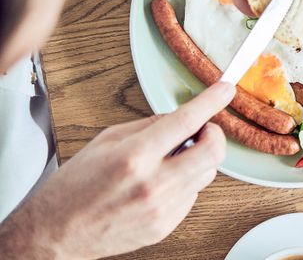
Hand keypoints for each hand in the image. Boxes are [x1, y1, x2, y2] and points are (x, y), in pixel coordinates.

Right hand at [0, 81, 235, 259]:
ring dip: (197, 160)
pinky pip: (192, 195)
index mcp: (134, 156)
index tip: (226, 89)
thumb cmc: (74, 186)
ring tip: (170, 160)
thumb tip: (181, 115)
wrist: (55, 233)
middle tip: (202, 130)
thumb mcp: (105, 141)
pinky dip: (183, 183)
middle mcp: (152, 184)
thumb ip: (148, 126)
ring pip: (207, 173)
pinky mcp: (165, 226)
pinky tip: (159, 184)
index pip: (186, 121)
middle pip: (213, 151)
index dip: (211, 101)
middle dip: (214, 134)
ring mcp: (161, 209)